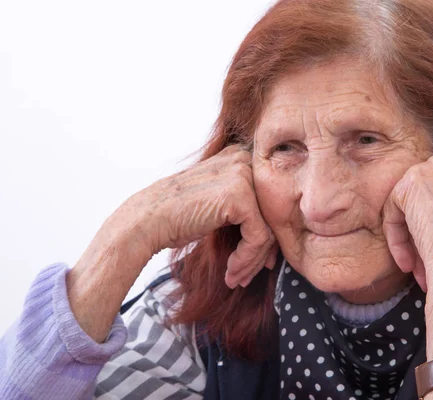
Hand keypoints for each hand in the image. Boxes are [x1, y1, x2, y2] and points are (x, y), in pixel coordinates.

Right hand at [116, 144, 277, 287]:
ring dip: (253, 261)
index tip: (255, 261)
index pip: (269, 201)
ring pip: (269, 229)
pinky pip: (259, 237)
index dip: (265, 236)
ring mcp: (243, 175)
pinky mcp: (240, 196)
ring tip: (236, 278)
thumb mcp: (218, 202)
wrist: (148, 220)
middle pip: (272, 215)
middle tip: (246, 275)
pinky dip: (247, 260)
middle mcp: (245, 160)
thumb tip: (276, 239)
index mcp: (241, 157)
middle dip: (261, 252)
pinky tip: (230, 271)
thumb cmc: (179, 216)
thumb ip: (247, 207)